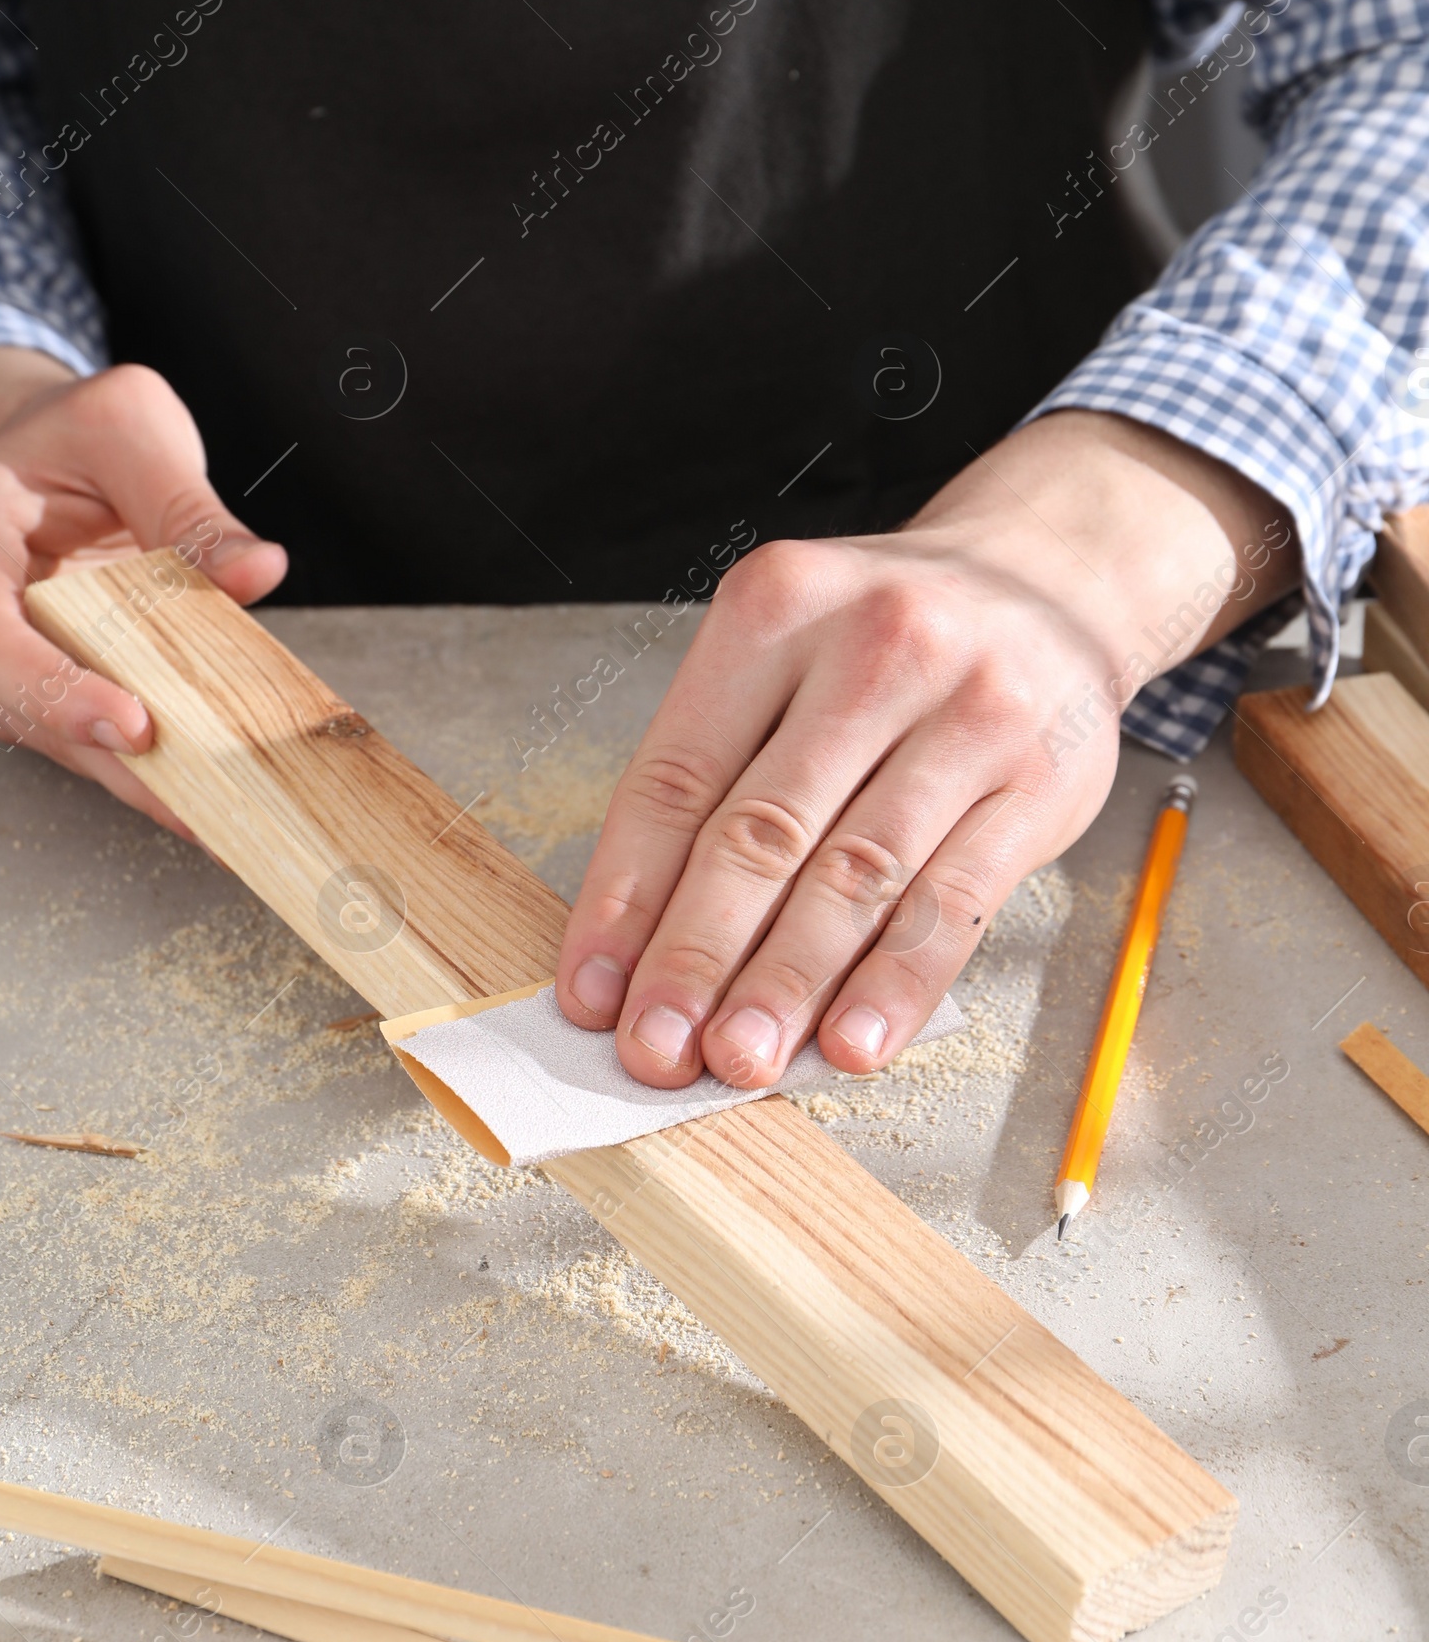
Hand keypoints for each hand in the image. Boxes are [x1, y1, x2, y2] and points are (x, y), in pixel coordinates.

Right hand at [0, 351, 285, 833]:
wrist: (47, 447)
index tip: (132, 726)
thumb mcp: (134, 428)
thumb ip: (190, 506)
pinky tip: (200, 788)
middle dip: (105, 756)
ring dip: (127, 776)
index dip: (53, 690)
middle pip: (14, 702)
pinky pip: (76, 732)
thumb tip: (255, 571)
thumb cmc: (76, 432)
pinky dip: (136, 761)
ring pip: (48, 734)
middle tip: (194, 800)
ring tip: (211, 807)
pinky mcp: (30, 683)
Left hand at [556, 410, 1297, 1087]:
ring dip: (787, 983)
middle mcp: (872, 646)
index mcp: (776, 606)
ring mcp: (969, 709)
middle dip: (696, 955)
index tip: (591, 991)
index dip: (625, 895)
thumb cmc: (888, 643)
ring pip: (856, 873)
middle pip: (761, 829)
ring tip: (738, 1060)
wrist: (1050, 580)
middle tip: (655, 1048)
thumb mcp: (787, 654)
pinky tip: (852, 1043)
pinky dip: (895, 984)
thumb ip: (719, 775)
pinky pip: (954, 902)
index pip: (677, 773)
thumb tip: (642, 946)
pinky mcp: (1042, 779)